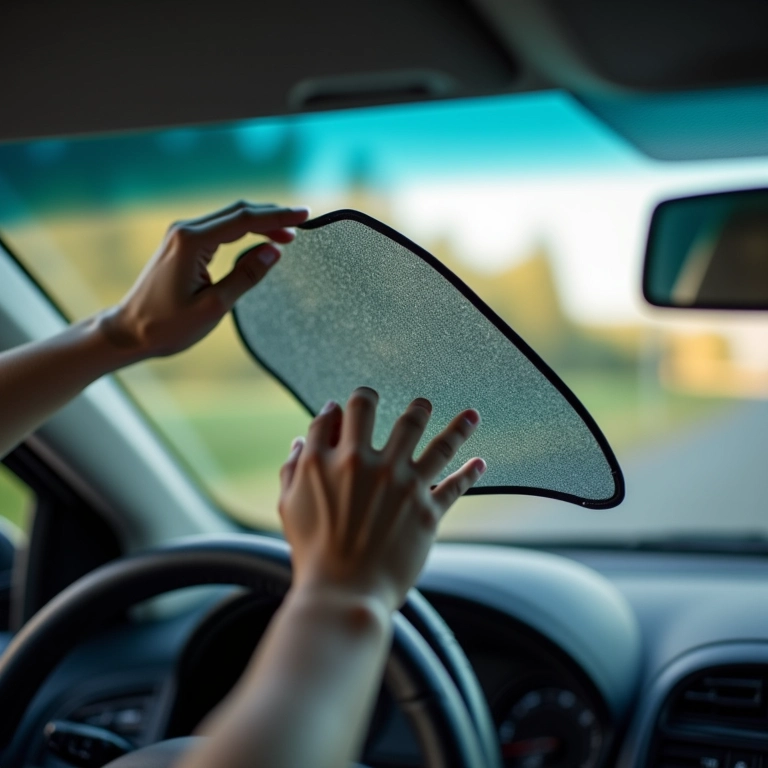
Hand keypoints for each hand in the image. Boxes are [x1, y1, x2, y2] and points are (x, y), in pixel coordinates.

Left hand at [101, 201, 309, 358]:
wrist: (129, 331)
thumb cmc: (168, 325)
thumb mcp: (214, 306)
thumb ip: (245, 276)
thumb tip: (274, 251)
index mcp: (192, 242)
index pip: (244, 220)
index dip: (277, 216)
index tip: (305, 215)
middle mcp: (185, 230)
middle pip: (238, 211)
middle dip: (272, 215)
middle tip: (303, 222)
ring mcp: (181, 235)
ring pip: (229, 217)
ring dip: (259, 222)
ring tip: (288, 233)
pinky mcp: (181, 244)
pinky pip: (219, 228)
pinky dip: (244, 230)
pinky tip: (260, 239)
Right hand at [278, 387, 485, 612]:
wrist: (342, 594)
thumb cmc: (313, 554)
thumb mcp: (289, 507)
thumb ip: (293, 469)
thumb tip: (298, 441)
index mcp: (325, 461)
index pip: (334, 416)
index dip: (339, 409)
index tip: (345, 410)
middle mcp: (364, 464)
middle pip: (376, 411)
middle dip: (385, 400)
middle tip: (414, 404)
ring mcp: (400, 484)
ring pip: (435, 440)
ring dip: (454, 425)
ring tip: (467, 416)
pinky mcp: (426, 511)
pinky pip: (456, 485)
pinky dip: (472, 472)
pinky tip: (481, 462)